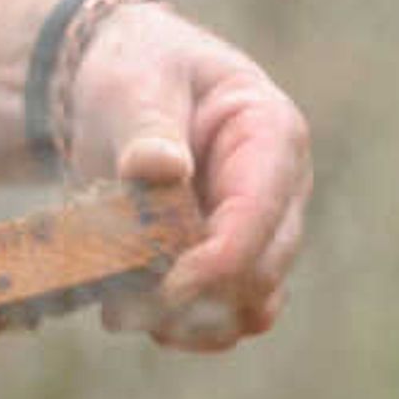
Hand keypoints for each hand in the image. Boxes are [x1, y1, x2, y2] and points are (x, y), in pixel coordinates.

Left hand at [64, 0, 311, 351]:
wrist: (117, 86)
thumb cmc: (134, 71)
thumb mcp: (133, 84)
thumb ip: (146, 127)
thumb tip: (160, 167)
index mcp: (272, 135)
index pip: (259, 216)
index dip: (216, 262)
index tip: (163, 288)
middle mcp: (281, 191)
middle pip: (262, 275)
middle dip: (194, 299)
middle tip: (119, 310)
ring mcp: (261, 232)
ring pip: (249, 309)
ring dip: (187, 323)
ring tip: (120, 310)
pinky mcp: (232, 263)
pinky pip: (224, 317)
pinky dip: (180, 326)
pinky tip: (129, 310)